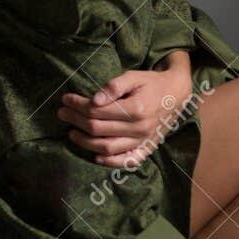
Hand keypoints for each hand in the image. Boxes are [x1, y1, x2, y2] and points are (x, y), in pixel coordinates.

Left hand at [57, 61, 193, 167]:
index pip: (97, 111)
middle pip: (98, 129)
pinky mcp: (146, 149)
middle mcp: (139, 128)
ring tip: (72, 133)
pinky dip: (109, 161)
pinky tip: (95, 155)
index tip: (66, 99)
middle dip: (76, 120)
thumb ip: (114, 86)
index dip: (78, 105)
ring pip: (107, 147)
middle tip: (62, 113)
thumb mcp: (133, 77)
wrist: (177, 95)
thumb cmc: (151, 83)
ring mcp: (143, 141)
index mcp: (136, 108)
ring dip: (85, 142)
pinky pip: (126, 161)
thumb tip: (94, 100)